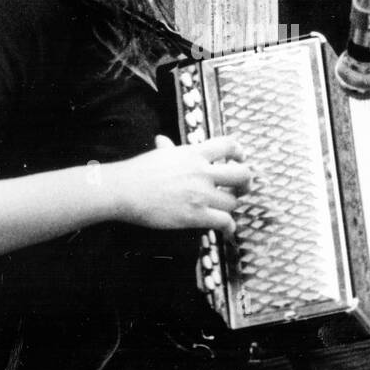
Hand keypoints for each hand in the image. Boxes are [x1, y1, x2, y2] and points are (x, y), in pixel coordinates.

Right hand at [108, 134, 251, 238]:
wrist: (124, 190)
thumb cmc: (137, 172)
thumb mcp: (158, 155)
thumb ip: (168, 148)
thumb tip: (163, 140)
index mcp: (194, 153)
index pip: (228, 145)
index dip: (239, 153)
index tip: (239, 159)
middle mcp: (201, 171)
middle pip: (241, 174)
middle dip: (246, 182)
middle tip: (242, 188)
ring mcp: (200, 194)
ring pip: (233, 202)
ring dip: (231, 207)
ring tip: (224, 210)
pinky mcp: (195, 215)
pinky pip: (224, 221)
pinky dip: (229, 227)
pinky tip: (226, 230)